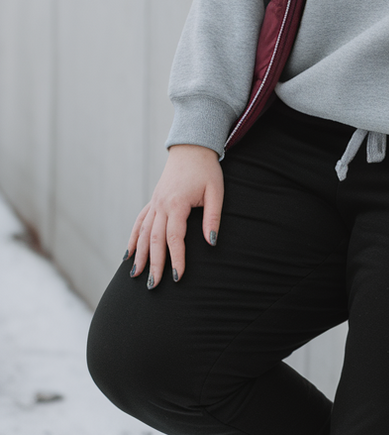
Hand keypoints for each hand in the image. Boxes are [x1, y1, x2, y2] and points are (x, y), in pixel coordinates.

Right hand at [126, 144, 223, 287]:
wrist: (192, 148)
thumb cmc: (207, 170)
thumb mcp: (216, 192)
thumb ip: (212, 218)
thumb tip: (211, 242)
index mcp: (176, 204)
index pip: (174, 238)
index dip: (176, 258)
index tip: (177, 277)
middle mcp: (161, 205)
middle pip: (154, 240)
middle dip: (154, 264)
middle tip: (153, 286)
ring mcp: (154, 203)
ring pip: (142, 233)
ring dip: (139, 255)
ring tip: (136, 275)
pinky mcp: (153, 201)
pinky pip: (139, 222)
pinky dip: (133, 239)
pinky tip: (127, 254)